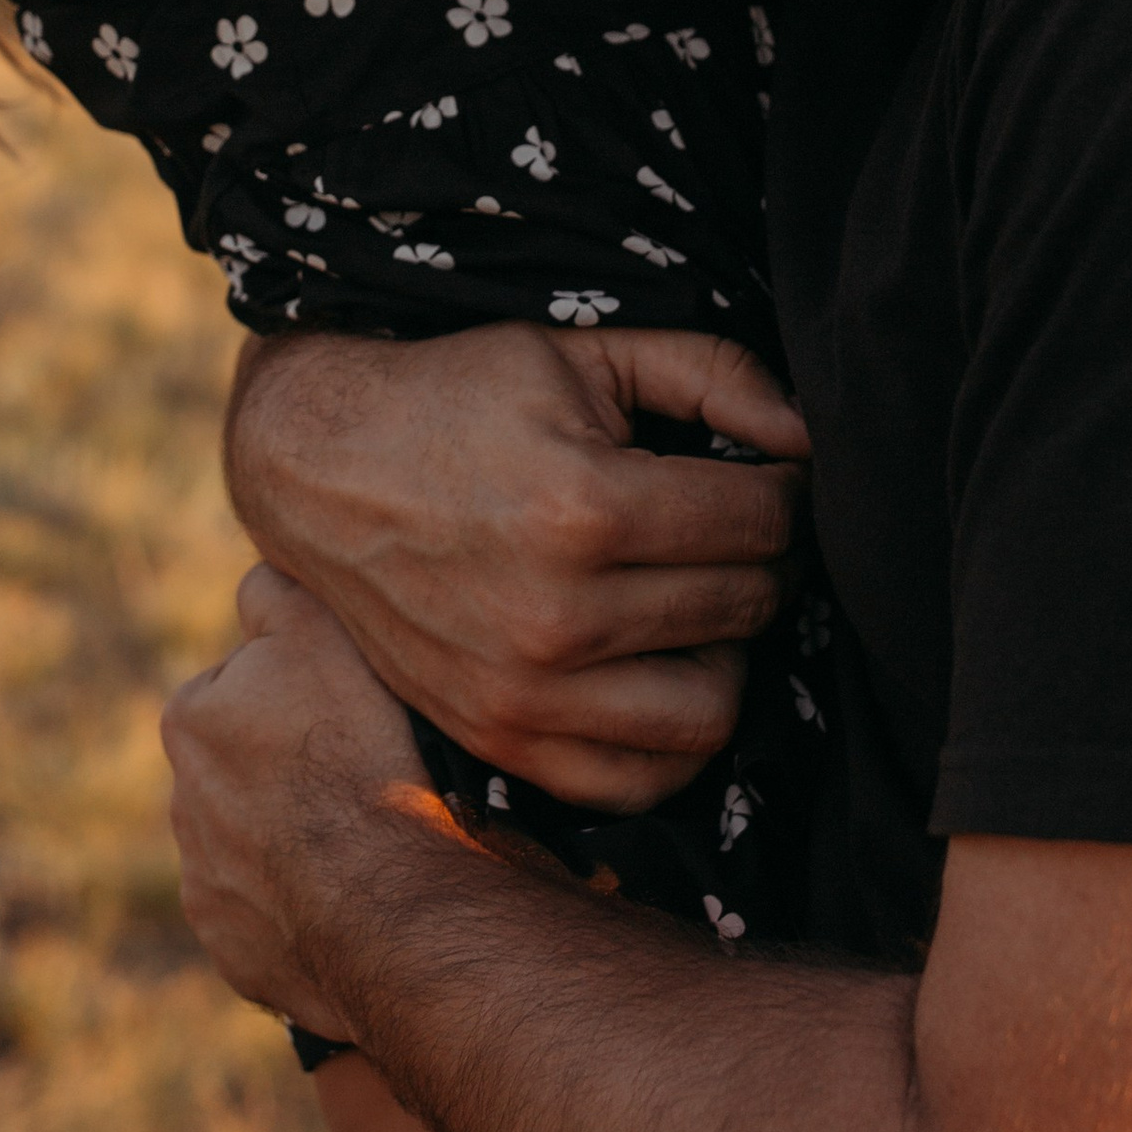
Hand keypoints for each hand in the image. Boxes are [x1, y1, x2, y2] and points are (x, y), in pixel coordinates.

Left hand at [161, 563, 430, 1035]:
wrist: (385, 901)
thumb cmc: (357, 754)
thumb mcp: (321, 633)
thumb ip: (276, 594)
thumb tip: (257, 579)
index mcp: (192, 720)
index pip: (242, 683)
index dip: (301, 690)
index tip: (348, 707)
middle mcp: (182, 805)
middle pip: (246, 769)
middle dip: (291, 771)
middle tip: (366, 773)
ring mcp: (208, 887)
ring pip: (260, 847)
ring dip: (302, 842)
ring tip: (373, 843)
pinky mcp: (238, 952)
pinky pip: (276, 921)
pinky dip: (311, 910)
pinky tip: (361, 898)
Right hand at [224, 324, 808, 808]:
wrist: (320, 466)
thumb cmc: (462, 396)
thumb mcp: (583, 352)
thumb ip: (712, 375)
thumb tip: (811, 435)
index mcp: (586, 507)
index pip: (763, 520)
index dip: (783, 489)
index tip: (762, 476)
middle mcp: (559, 615)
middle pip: (747, 605)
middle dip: (760, 560)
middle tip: (731, 530)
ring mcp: (525, 692)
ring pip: (714, 707)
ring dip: (728, 652)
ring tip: (697, 602)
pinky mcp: (498, 739)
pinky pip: (638, 780)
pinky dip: (673, 739)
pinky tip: (662, 672)